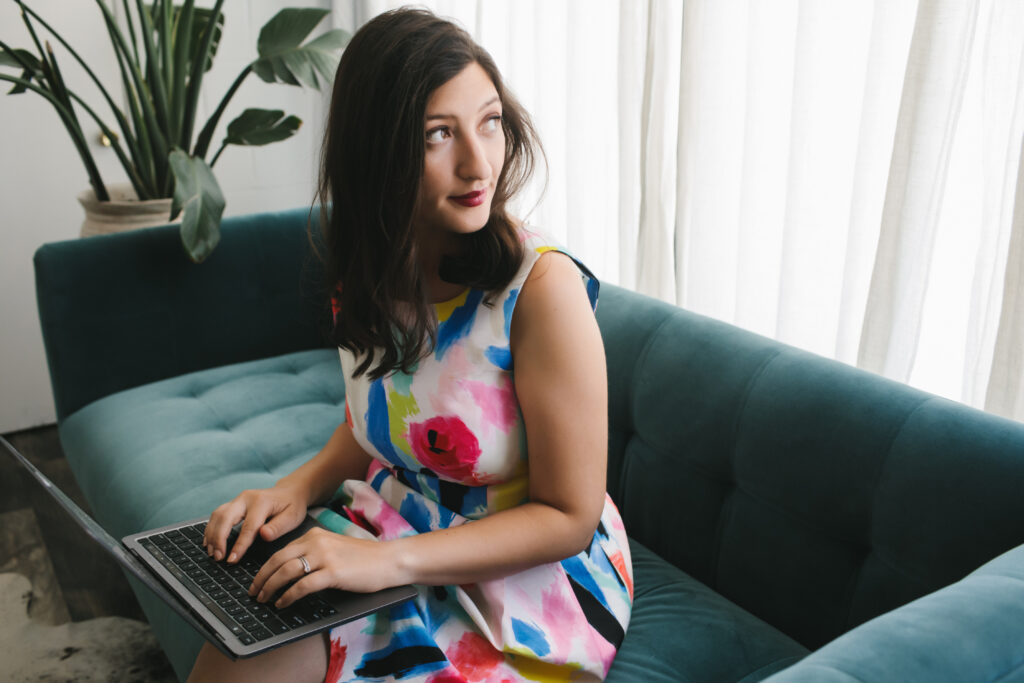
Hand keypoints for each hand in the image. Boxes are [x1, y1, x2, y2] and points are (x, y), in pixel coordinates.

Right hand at [203, 484, 308, 563]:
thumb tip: (264, 535)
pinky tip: (209, 542)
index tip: (232, 559)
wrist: (289, 491)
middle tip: (217, 557)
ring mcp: (238, 499)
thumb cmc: (291, 506)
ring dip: (212, 534)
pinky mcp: (233, 503)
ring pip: (218, 515)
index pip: (248, 526)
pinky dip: (211, 528)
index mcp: (262, 502)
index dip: (239, 545)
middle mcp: (246, 498)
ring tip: (212, 553)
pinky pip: (217, 514)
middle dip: (219, 539)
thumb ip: (278, 527)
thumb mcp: (292, 517)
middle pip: (226, 517)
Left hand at [249, 527, 401, 607]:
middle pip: (277, 560)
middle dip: (262, 579)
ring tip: (264, 600)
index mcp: (315, 535)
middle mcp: (316, 542)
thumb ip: (314, 554)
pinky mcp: (333, 572)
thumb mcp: (334, 549)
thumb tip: (290, 572)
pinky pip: (302, 585)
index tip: (257, 581)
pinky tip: (283, 604)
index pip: (280, 552)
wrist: (388, 560)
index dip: (265, 568)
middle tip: (253, 593)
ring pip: (286, 572)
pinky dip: (288, 596)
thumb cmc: (364, 559)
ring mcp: (324, 556)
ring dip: (271, 588)